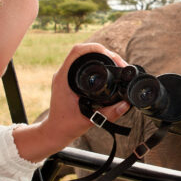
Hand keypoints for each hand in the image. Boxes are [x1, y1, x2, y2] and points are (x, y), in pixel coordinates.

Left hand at [13, 43, 131, 160]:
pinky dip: (95, 63)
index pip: (77, 52)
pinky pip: (82, 65)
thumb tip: (125, 104)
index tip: (110, 54)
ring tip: (115, 63)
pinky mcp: (69, 80)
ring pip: (83, 57)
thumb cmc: (66, 126)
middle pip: (83, 51)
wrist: (54, 132)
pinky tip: (106, 69)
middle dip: (103, 52)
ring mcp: (65, 76)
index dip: (95, 48)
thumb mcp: (89, 120)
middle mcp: (63, 74)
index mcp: (64, 78)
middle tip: (119, 62)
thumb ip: (108, 113)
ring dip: (100, 56)